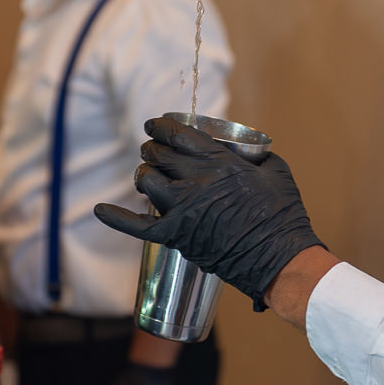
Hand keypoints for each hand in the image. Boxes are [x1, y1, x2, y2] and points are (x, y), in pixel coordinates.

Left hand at [94, 116, 323, 310]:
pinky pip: (137, 225)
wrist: (280, 259)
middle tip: (153, 151)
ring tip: (148, 175)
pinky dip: (116, 217)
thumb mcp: (276, 171)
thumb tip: (247, 153)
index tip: (155, 125)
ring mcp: (183, 210)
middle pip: (158, 155)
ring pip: (146, 180)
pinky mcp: (176, 237)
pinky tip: (100, 209)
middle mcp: (196, 181)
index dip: (161, 126)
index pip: (178, 135)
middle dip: (152, 148)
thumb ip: (256, 156)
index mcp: (219, 162)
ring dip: (144, 174)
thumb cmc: (283, 215)